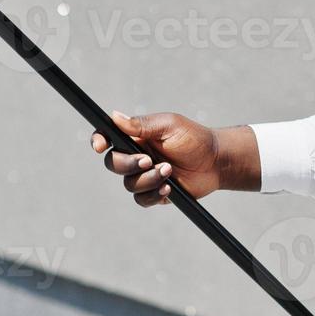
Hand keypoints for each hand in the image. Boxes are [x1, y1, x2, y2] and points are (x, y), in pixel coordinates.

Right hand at [89, 110, 228, 206]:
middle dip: (128, 164)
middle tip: (149, 160)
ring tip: (169, 171)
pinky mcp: (155, 192)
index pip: (108, 137)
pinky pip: (142, 199)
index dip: (98, 141)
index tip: (100, 146)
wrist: (216, 161)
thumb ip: (142, 124)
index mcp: (136, 137)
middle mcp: (136, 156)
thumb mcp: (169, 126)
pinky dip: (153, 194)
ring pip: (129, 184)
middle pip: (113, 164)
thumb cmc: (194, 139)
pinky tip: (168, 188)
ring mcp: (145, 175)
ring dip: (148, 179)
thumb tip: (115, 116)